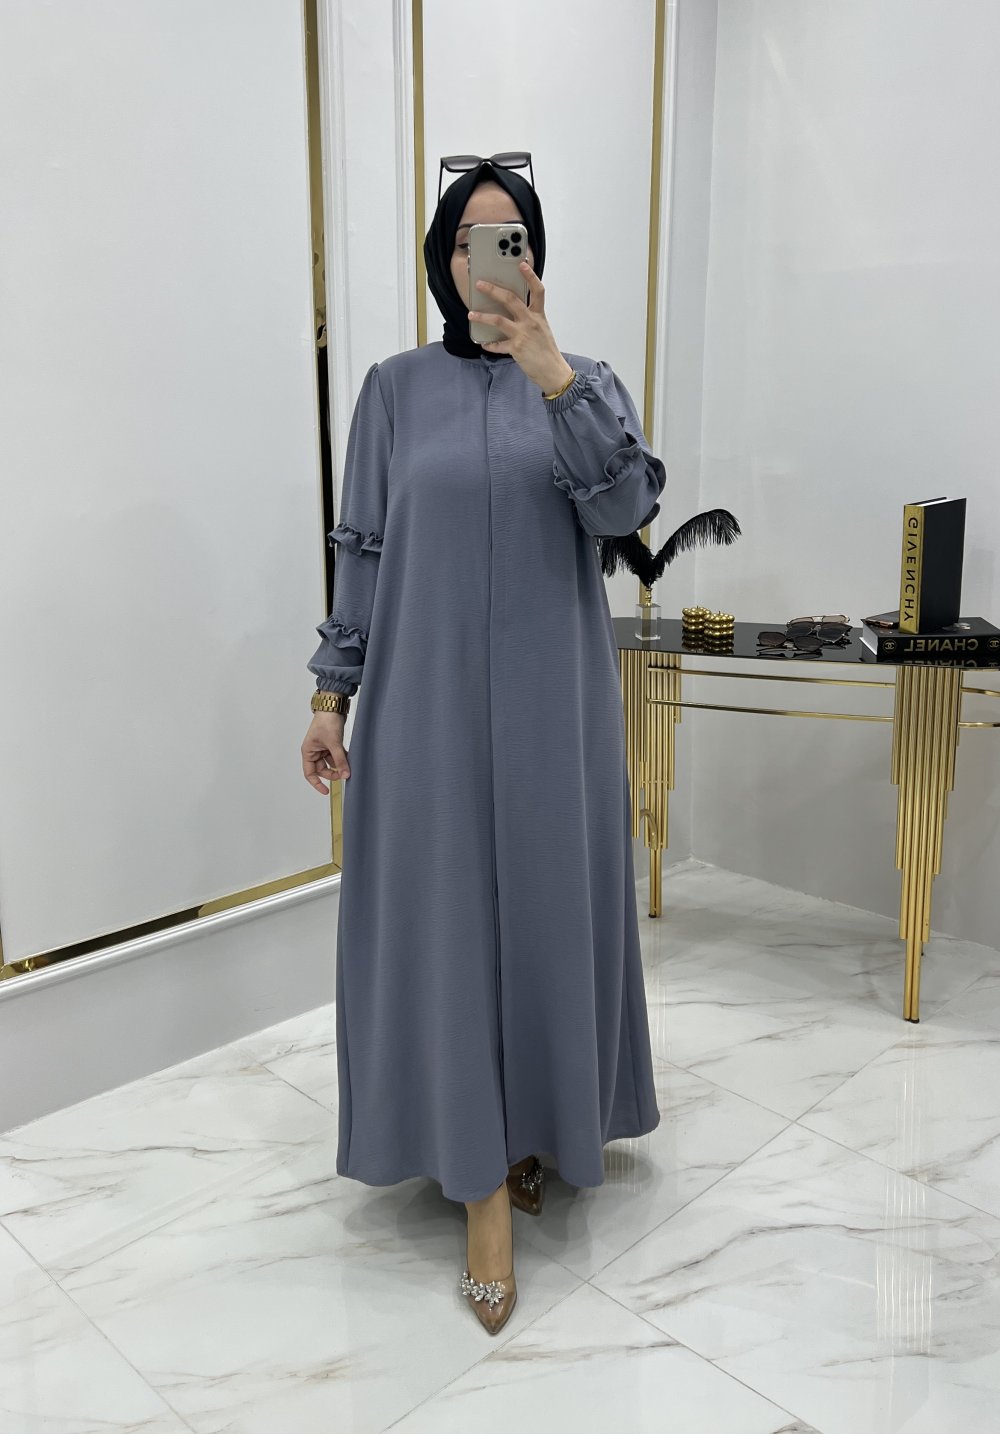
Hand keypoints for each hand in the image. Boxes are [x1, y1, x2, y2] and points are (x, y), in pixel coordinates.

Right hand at [302, 712, 349, 792]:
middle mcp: (314, 751)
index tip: (326, 791)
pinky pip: (336, 756)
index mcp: (308, 751)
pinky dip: (342, 758)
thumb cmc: (327, 721)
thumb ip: (340, 760)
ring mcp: (323, 748)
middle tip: (343, 774)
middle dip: (332, 773)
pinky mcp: (331, 744)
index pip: (309, 773)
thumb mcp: (334, 743)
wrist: (333, 706)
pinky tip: (349, 758)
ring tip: (348, 764)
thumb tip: (345, 774)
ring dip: (339, 765)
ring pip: (331, 763)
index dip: (317, 783)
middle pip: (322, 770)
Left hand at [468, 262, 574, 394]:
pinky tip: (483, 343)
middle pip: (511, 299)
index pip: (538, 290)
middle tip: (480, 284)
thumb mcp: (542, 329)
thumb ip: (530, 318)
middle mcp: (531, 321)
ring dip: (482, 316)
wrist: (553, 371)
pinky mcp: (516, 348)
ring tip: (471, 314)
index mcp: (539, 315)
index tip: (522, 263)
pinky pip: (498, 345)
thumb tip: (512, 311)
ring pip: (498, 320)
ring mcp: (523, 334)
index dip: (530, 276)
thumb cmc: (547, 350)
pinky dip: (489, 344)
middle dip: (493, 289)